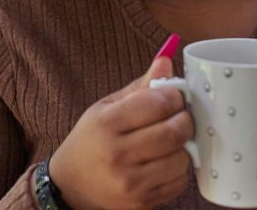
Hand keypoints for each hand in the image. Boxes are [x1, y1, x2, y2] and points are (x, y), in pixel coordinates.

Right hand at [49, 57, 193, 209]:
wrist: (71, 185)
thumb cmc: (92, 139)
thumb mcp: (108, 106)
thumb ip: (141, 85)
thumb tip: (166, 61)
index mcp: (108, 123)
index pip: (159, 103)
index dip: (175, 95)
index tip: (175, 94)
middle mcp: (118, 154)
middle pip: (174, 131)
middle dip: (185, 118)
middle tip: (181, 114)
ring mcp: (131, 183)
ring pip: (181, 158)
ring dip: (184, 145)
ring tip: (172, 138)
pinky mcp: (142, 202)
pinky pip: (179, 182)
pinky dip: (179, 168)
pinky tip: (165, 159)